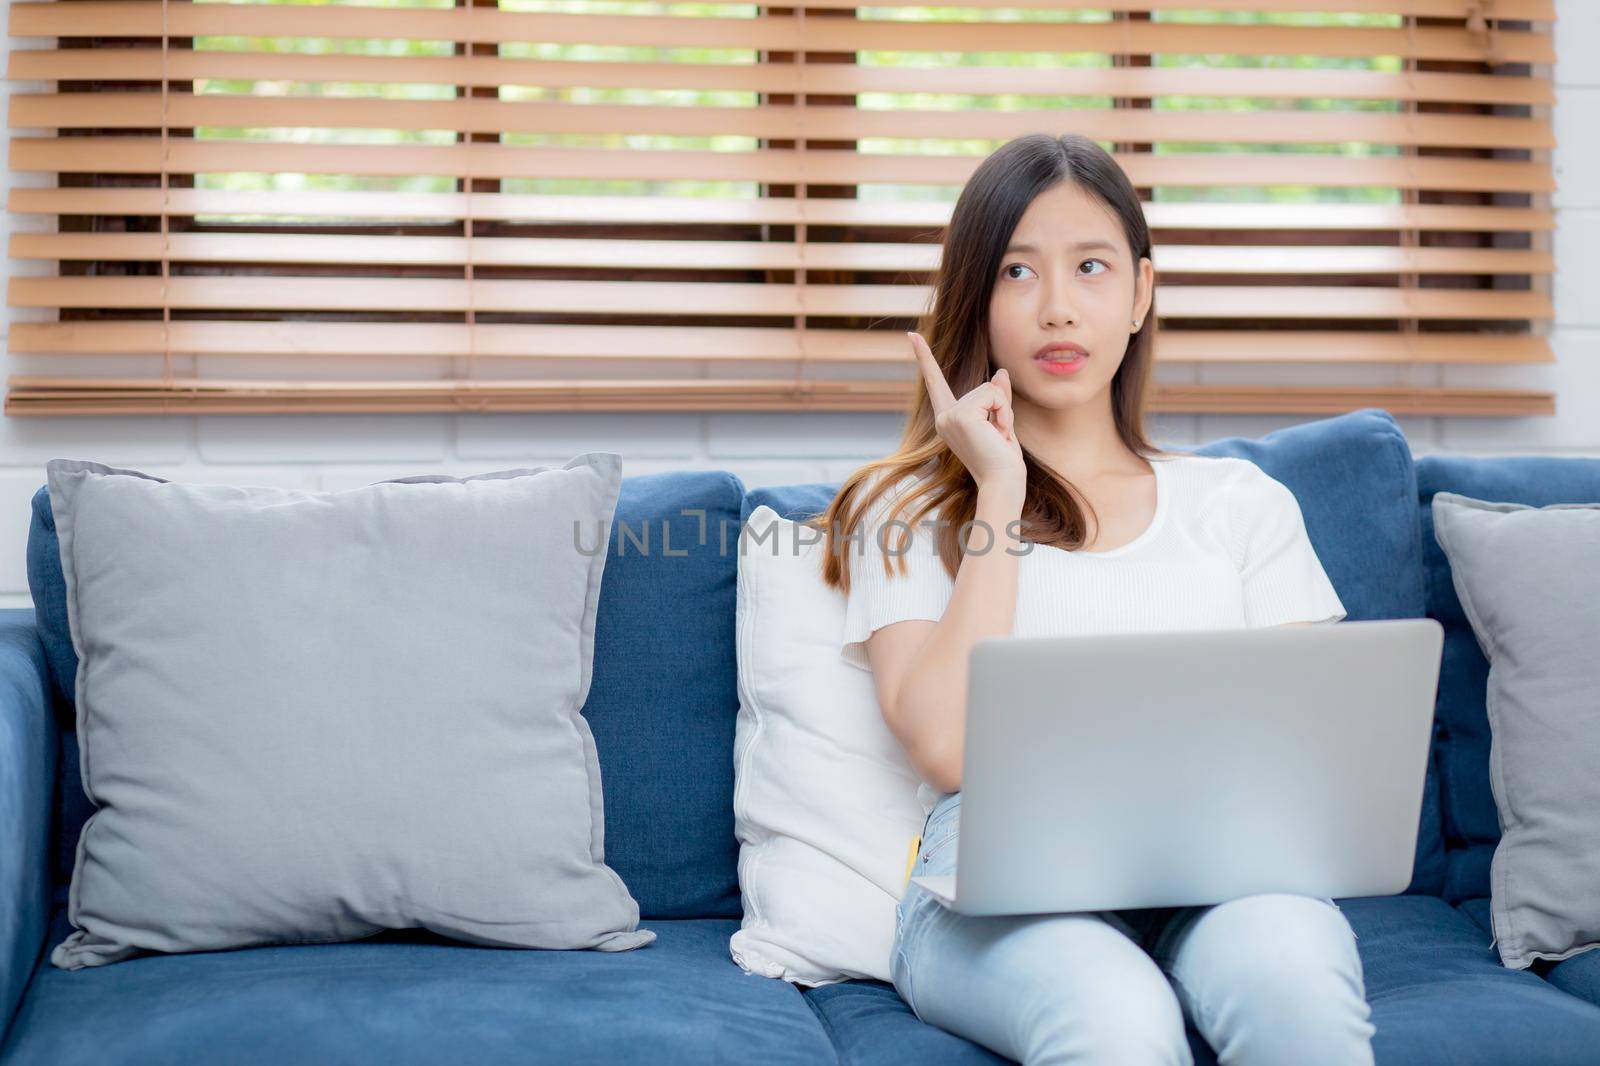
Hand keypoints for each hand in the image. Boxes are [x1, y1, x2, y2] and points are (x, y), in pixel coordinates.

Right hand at [908, 331, 1024, 499]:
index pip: (936, 383)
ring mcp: (949, 416)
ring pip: (990, 390)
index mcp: (948, 420)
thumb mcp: (1001, 424)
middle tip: (998, 438)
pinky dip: (1003, 413)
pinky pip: (993, 395)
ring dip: (1003, 413)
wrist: (1002, 483)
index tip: (912, 334)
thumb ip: (997, 399)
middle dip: (1001, 409)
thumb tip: (1000, 373)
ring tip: (998, 438)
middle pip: (983, 388)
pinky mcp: (960, 415)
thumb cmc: (1002, 461)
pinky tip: (998, 434)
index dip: (925, 358)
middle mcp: (943, 417)